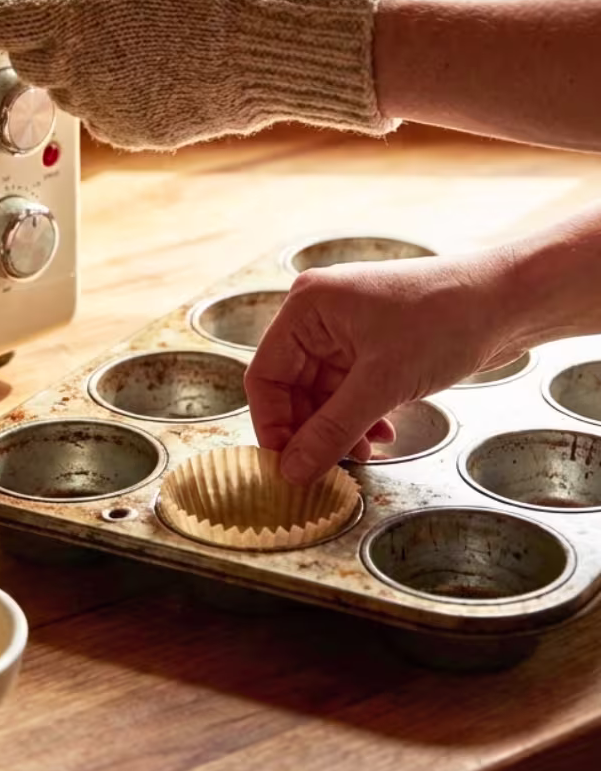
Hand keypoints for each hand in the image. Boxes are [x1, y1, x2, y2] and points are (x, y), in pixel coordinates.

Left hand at [0, 0, 399, 150]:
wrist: (276, 43)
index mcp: (73, 19)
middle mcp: (82, 72)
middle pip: (25, 55)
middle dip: (29, 29)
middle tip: (57, 1)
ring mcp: (108, 109)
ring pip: (62, 87)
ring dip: (68, 61)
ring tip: (113, 30)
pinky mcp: (139, 131)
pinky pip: (101, 112)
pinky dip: (106, 88)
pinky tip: (142, 61)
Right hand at [245, 249, 523, 483]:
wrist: (505, 301)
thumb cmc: (444, 320)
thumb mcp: (382, 384)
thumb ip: (332, 430)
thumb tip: (292, 470)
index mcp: (307, 307)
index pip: (265, 376)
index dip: (273, 426)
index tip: (289, 467)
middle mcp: (319, 315)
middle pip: (292, 389)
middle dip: (312, 431)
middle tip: (331, 468)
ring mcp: (347, 330)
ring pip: (322, 394)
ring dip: (339, 428)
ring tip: (365, 454)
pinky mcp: (373, 345)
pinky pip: (349, 390)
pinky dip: (359, 417)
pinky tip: (382, 435)